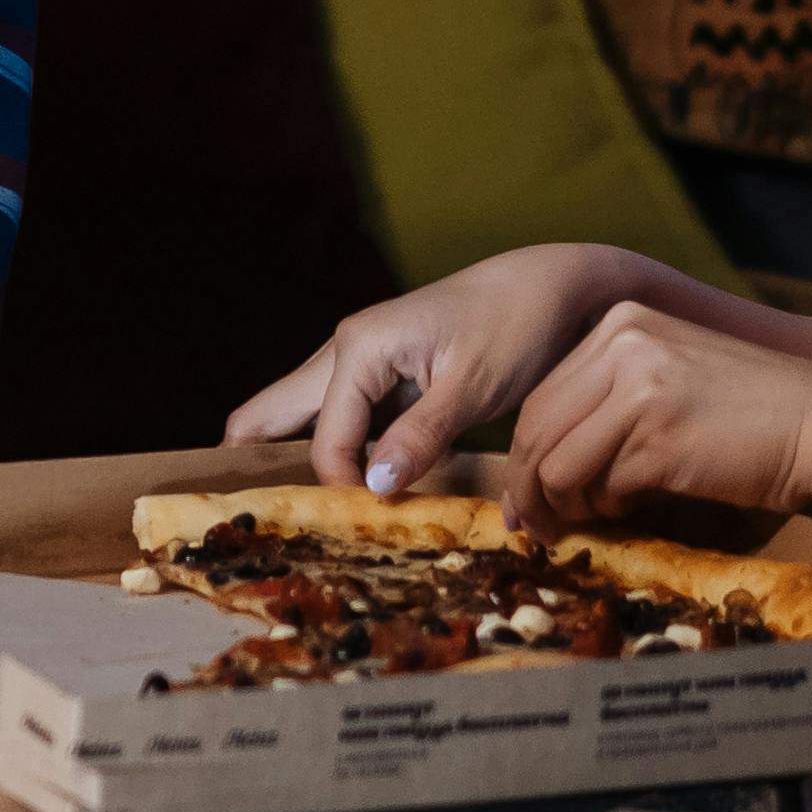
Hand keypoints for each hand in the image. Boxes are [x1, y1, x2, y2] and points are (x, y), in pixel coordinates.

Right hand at [232, 244, 684, 496]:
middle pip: (268, 415)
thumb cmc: (517, 326)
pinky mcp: (381, 378)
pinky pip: (335, 420)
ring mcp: (358, 363)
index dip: (340, 487)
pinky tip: (352, 489)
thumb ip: (421, 436)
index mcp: (360, 349)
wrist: (551, 287)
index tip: (371, 523)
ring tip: (311, 517)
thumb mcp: (474, 386)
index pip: (325, 440)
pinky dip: (333, 454)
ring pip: (299, 418)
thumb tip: (373, 485)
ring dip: (298, 464)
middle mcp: (344, 352)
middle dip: (261, 467)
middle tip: (273, 523)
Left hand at [507, 301, 811, 524]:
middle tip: (533, 527)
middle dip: (528, 488)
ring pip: (558, 464)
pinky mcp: (659, 438)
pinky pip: (602, 487)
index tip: (522, 498)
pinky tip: (630, 509)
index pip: (541, 397)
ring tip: (590, 519)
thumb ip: (606, 400)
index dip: (525, 455)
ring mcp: (640, 389)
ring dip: (566, 505)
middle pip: (536, 429)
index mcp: (619, 324)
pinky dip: (608, 508)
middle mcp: (623, 345)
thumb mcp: (667, 377)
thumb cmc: (744, 413)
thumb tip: (539, 465)